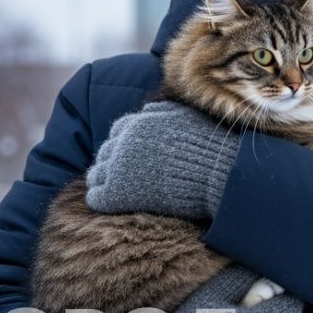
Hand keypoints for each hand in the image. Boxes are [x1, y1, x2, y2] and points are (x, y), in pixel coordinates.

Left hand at [86, 100, 240, 219]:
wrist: (217, 174)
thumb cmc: (208, 147)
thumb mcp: (185, 116)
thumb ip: (162, 110)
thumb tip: (147, 108)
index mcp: (139, 123)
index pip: (118, 130)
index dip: (123, 142)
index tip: (131, 154)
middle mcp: (123, 142)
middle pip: (106, 152)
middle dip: (112, 162)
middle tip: (122, 175)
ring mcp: (118, 167)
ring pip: (96, 174)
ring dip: (103, 181)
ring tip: (112, 190)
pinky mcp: (117, 193)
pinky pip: (95, 197)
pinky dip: (100, 200)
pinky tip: (109, 204)